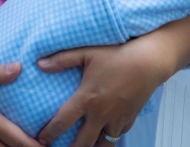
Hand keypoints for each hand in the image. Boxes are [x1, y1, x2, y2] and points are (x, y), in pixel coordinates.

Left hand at [35, 37, 174, 146]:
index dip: (50, 133)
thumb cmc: (118, 55)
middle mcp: (101, 114)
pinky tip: (105, 133)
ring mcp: (117, 119)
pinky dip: (110, 136)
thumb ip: (62, 59)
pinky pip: (118, 135)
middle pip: (83, 143)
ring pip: (103, 144)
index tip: (42, 139)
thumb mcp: (87, 53)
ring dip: (93, 145)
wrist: (149, 61)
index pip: (62, 122)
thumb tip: (40, 64)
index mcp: (86, 99)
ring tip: (86, 144)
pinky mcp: (130, 119)